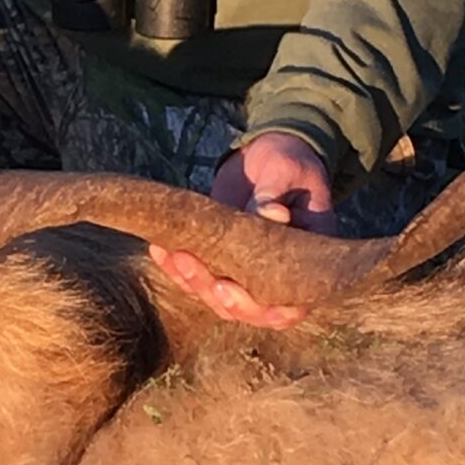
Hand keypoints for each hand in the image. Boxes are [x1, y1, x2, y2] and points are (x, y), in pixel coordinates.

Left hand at [148, 131, 335, 326]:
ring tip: (170, 254)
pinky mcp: (221, 259)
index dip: (263, 311)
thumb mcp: (286, 172)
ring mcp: (246, 271)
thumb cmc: (288, 162)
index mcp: (306, 262)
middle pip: (247, 309)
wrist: (266, 153)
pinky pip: (198, 275)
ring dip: (191, 281)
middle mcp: (278, 275)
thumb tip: (274, 216)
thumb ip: (276, 195)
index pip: (291, 307)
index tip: (229, 288)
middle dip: (213, 293)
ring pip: (217, 297)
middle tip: (188, 262)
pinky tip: (158, 249)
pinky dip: (175, 267)